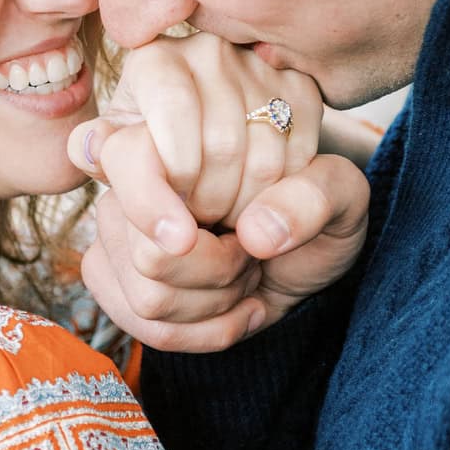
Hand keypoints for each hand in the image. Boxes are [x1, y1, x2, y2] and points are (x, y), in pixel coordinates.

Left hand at [71, 33, 322, 254]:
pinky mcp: (307, 95)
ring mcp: (262, 69)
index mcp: (152, 62)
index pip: (162, 120)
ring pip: (263, 162)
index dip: (164, 191)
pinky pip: (302, 168)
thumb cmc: (165, 188)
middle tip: (195, 228)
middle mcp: (208, 51)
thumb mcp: (125, 180)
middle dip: (206, 208)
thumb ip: (106, 166)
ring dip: (243, 212)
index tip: (171, 238)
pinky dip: (282, 206)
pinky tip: (258, 205)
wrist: (219, 198)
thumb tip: (94, 143)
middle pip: (218, 146)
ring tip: (223, 219)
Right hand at [81, 149, 369, 352]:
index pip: (122, 153)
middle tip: (252, 250)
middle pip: (149, 247)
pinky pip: (142, 324)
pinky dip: (202, 332)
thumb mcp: (343, 196)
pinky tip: (233, 309)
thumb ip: (317, 195)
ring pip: (149, 293)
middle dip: (219, 268)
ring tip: (246, 271)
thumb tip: (256, 233)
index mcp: (173, 117)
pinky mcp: (105, 267)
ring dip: (216, 301)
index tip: (198, 233)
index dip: (155, 201)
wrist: (300, 256)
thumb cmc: (315, 211)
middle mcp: (129, 164)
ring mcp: (112, 219)